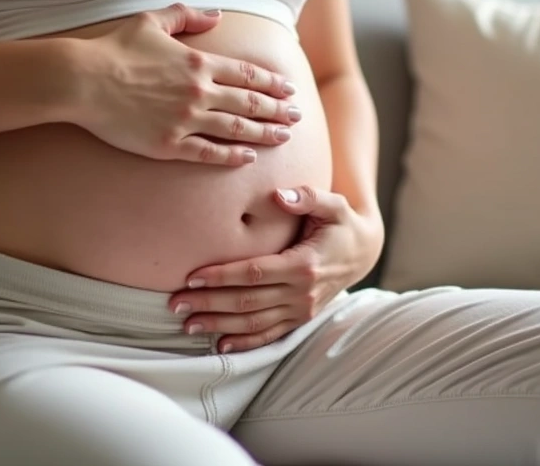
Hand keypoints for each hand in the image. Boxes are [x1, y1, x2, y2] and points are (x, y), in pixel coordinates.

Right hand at [78, 3, 301, 165]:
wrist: (82, 80)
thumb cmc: (114, 49)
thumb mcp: (152, 21)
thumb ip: (187, 16)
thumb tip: (216, 15)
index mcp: (198, 62)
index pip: (247, 74)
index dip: (272, 82)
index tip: (289, 89)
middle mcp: (198, 92)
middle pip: (250, 102)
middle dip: (278, 110)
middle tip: (297, 116)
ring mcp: (185, 120)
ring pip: (236, 129)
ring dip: (264, 133)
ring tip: (284, 138)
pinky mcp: (168, 144)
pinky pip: (208, 153)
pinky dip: (231, 157)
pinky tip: (248, 158)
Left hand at [169, 186, 382, 352]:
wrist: (364, 252)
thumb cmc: (342, 224)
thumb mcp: (334, 205)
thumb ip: (308, 197)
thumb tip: (279, 194)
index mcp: (305, 265)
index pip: (254, 273)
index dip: (222, 276)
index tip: (192, 276)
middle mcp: (302, 294)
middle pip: (247, 303)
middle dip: (209, 304)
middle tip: (176, 304)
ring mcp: (301, 311)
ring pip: (253, 324)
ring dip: (219, 326)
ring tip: (187, 325)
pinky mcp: (300, 320)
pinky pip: (269, 337)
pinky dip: (245, 343)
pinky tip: (220, 345)